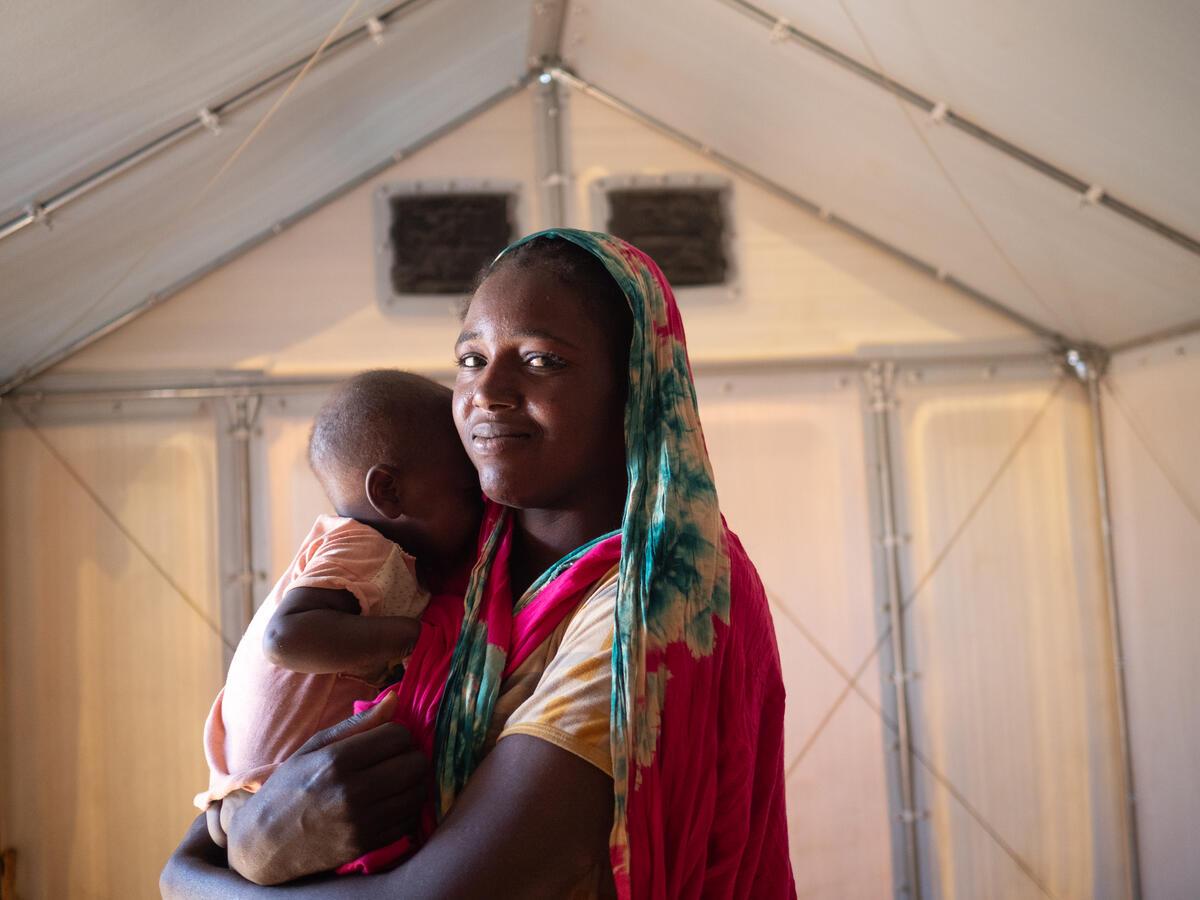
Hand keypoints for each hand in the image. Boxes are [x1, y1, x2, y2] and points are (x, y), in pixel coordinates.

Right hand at [226, 694, 430, 884]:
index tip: (386, 740)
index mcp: (337, 760)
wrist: (264, 842)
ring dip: (413, 783)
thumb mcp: (314, 747)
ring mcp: (361, 823)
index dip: (397, 734)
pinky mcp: (367, 846)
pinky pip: (409, 821)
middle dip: (410, 756)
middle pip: (416, 764)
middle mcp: (352, 792)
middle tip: (394, 760)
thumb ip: (357, 723)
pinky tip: (388, 804)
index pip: (399, 735)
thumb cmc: (289, 787)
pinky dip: (405, 809)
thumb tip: (395, 699)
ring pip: (418, 792)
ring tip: (393, 781)